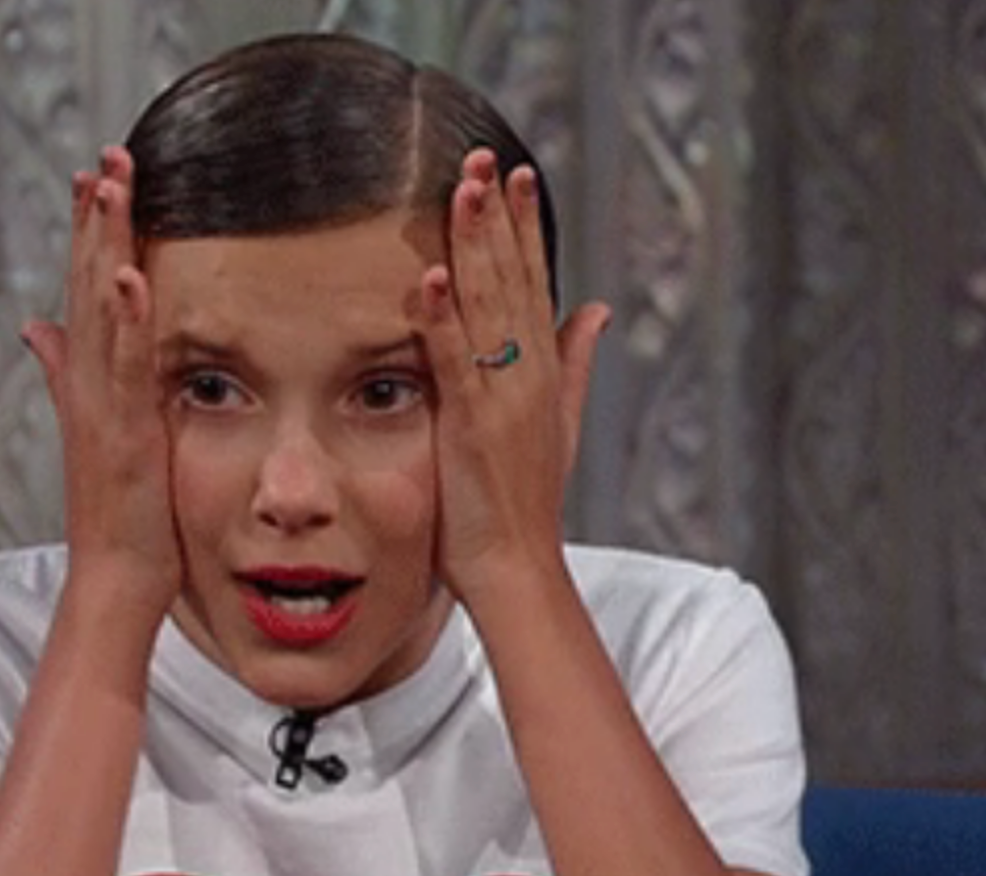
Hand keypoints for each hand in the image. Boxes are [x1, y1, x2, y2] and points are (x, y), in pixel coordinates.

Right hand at [21, 146, 181, 604]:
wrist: (115, 577)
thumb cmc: (119, 512)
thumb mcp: (96, 429)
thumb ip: (67, 374)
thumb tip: (36, 327)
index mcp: (89, 382)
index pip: (85, 292)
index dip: (89, 235)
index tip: (96, 179)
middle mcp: (89, 385)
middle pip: (88, 286)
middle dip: (98, 220)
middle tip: (108, 156)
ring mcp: (102, 406)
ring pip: (101, 313)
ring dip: (106, 247)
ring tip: (112, 186)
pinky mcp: (124, 432)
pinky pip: (126, 367)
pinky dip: (126, 319)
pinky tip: (130, 274)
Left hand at [419, 148, 609, 603]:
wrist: (519, 566)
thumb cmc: (528, 501)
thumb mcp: (559, 422)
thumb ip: (575, 362)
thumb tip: (598, 308)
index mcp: (543, 372)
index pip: (534, 284)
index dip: (524, 228)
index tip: (516, 175)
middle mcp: (528, 376)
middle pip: (513, 281)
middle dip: (498, 217)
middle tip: (485, 156)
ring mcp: (502, 398)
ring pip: (488, 308)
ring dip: (474, 247)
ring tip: (462, 191)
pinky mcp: (470, 425)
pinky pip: (455, 362)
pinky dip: (443, 320)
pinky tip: (431, 279)